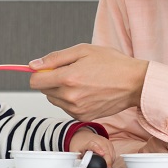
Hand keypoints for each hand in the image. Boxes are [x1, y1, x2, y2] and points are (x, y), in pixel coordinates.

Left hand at [29, 43, 147, 120]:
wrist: (134, 82)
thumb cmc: (112, 64)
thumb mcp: (82, 50)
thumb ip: (55, 58)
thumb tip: (33, 65)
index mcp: (68, 78)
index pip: (35, 82)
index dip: (39, 73)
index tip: (47, 68)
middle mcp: (70, 97)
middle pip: (44, 91)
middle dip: (52, 80)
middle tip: (71, 71)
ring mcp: (77, 109)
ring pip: (55, 100)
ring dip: (61, 91)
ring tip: (81, 81)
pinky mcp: (83, 116)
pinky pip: (66, 107)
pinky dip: (71, 100)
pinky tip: (86, 91)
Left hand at [68, 128, 117, 165]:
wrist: (82, 134)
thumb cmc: (79, 144)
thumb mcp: (75, 151)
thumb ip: (77, 159)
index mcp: (88, 142)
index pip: (93, 144)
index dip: (98, 149)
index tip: (102, 154)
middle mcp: (97, 139)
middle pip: (105, 148)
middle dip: (108, 158)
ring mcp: (104, 140)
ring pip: (110, 149)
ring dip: (111, 159)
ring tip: (109, 167)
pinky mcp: (108, 142)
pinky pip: (112, 150)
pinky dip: (112, 157)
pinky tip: (110, 163)